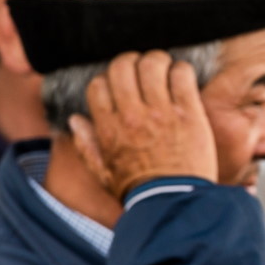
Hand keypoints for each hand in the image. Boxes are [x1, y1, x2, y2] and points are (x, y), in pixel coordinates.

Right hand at [69, 50, 217, 200]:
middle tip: (144, 68)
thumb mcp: (103, 173)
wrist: (173, 203)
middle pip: (122, 66)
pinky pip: (182, 75)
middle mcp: (131, 115)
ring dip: (158, 61)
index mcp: (108, 128)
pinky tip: (183, 78)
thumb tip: (75, 119)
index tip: (123, 85)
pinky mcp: (189, 112)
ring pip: (152, 64)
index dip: (109, 79)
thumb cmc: (139, 190)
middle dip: (132, 61)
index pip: (99, 84)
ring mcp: (161, 112)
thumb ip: (86, 145)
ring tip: (165, 69)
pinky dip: (182, 70)